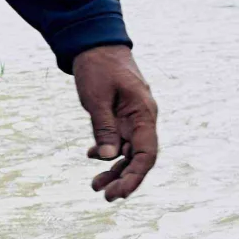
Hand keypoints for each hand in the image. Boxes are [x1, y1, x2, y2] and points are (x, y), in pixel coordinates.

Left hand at [73, 43, 159, 202]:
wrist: (95, 43)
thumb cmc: (98, 67)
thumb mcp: (97, 98)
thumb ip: (104, 127)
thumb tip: (107, 157)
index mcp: (143, 114)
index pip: (147, 154)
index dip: (135, 177)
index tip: (119, 193)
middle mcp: (142, 119)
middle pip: (138, 158)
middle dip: (124, 179)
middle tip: (104, 196)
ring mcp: (132, 118)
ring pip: (128, 152)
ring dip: (114, 169)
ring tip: (95, 185)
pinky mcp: (121, 116)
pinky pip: (119, 140)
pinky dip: (107, 152)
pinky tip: (91, 157)